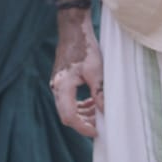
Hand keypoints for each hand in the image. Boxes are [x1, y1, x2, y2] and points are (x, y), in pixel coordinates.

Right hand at [49, 10, 103, 138]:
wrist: (73, 30)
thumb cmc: (85, 48)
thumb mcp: (96, 71)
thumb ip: (99, 93)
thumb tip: (105, 112)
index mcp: (63, 87)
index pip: (69, 116)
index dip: (83, 127)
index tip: (97, 132)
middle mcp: (57, 87)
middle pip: (67, 115)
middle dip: (83, 122)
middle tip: (100, 124)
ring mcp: (58, 84)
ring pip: (68, 108)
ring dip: (82, 114)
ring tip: (98, 113)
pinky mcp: (62, 80)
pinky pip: (68, 99)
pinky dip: (80, 104)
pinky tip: (92, 102)